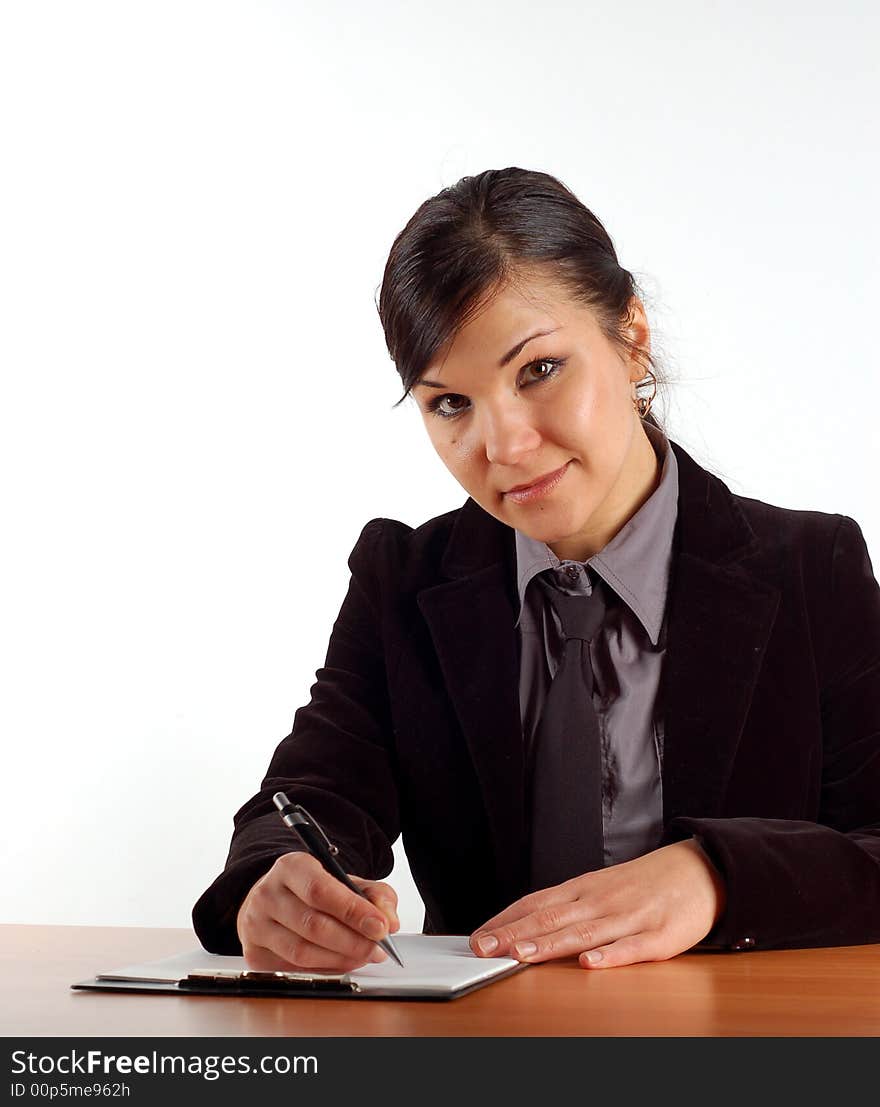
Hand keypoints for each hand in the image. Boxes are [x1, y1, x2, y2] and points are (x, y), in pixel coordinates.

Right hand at [237, 851, 399, 972]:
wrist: (274, 899)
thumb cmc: (313, 890)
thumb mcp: (346, 881)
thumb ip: (375, 895)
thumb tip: (389, 921)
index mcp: (290, 867)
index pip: (320, 890)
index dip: (353, 911)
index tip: (381, 927)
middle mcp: (267, 894)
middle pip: (313, 925)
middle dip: (352, 941)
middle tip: (377, 948)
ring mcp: (256, 925)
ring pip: (302, 952)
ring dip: (341, 959)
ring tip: (364, 955)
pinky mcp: (254, 953)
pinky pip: (293, 969)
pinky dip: (324, 969)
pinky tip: (340, 962)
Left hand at [470, 838, 725, 968]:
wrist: (698, 871)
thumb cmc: (642, 884)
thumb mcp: (598, 888)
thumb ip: (565, 907)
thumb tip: (521, 927)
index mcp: (583, 889)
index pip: (536, 903)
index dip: (505, 920)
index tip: (477, 937)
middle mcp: (601, 901)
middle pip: (552, 919)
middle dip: (515, 934)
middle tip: (484, 948)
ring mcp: (630, 917)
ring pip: (585, 933)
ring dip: (551, 945)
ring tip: (522, 955)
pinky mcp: (660, 935)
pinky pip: (632, 948)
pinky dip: (611, 956)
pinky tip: (590, 964)